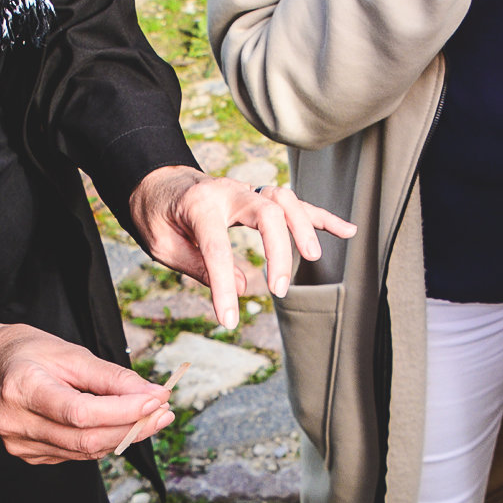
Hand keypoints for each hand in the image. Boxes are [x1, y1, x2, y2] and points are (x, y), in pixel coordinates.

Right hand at [0, 322, 173, 462]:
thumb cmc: (23, 352)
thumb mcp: (67, 351)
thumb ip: (110, 376)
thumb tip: (152, 393)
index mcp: (23, 388)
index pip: (80, 412)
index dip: (123, 411)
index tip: (157, 400)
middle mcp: (17, 422)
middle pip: (86, 438)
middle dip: (133, 427)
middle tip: (164, 412)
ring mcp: (19, 443)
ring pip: (84, 451)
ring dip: (124, 436)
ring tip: (151, 418)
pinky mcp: (27, 454)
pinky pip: (75, 454)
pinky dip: (102, 441)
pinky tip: (117, 426)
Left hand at [127, 168, 355, 330]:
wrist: (156, 182)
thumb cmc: (156, 216)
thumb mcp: (163, 245)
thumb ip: (199, 265)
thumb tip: (242, 285)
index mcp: (199, 205)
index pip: (217, 248)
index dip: (224, 287)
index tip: (229, 319)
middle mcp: (229, 192)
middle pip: (266, 214)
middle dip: (278, 251)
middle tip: (278, 291)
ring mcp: (247, 192)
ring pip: (285, 201)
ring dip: (304, 227)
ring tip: (315, 257)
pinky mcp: (258, 198)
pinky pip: (295, 205)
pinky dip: (321, 217)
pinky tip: (346, 231)